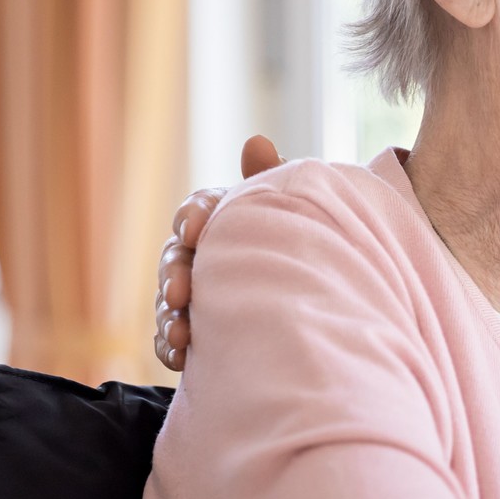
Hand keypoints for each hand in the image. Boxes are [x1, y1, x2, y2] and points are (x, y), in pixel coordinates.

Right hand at [154, 136, 285, 370]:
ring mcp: (198, 292)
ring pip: (170, 301)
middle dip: (175, 275)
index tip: (196, 231)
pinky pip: (173, 337)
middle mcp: (204, 252)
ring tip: (182, 334)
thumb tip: (256, 141)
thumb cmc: (303, 235)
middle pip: (176, 258)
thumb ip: (269, 178)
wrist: (329, 289)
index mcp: (223, 216)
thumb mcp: (291, 205)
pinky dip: (171, 346)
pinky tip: (179, 357)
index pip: (198, 209)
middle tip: (182, 293)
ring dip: (170, 317)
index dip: (193, 218)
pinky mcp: (199, 329)